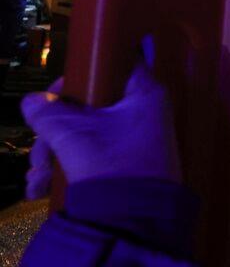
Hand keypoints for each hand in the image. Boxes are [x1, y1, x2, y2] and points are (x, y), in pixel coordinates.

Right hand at [23, 61, 181, 198]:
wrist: (134, 219)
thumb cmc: (111, 164)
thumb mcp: (74, 135)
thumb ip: (50, 114)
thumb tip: (33, 101)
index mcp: (143, 93)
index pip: (113, 64)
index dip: (79, 75)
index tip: (53, 93)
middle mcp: (144, 112)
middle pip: (89, 107)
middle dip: (54, 132)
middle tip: (38, 155)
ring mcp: (136, 139)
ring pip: (85, 134)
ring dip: (53, 155)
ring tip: (36, 181)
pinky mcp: (127, 163)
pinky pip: (92, 155)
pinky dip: (65, 169)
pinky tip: (40, 190)